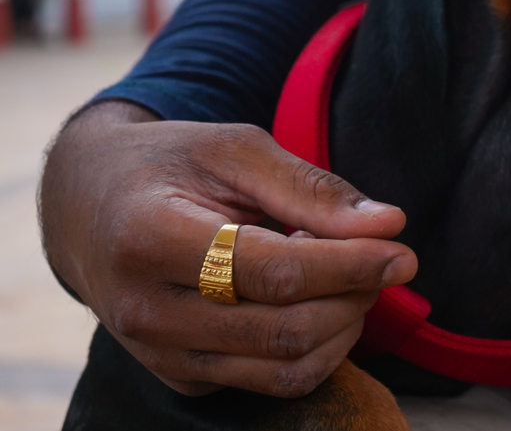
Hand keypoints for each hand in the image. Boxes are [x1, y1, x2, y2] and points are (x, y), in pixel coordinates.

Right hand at [40, 100, 416, 397]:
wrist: (90, 207)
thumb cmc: (171, 165)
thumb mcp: (235, 149)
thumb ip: (311, 188)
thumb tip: (388, 225)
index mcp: (150, 239)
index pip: (273, 273)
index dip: (350, 265)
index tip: (402, 249)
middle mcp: (146, 311)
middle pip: (285, 329)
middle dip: (355, 295)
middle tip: (383, 255)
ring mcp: (160, 354)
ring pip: (285, 368)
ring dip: (344, 326)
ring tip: (348, 273)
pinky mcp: (182, 377)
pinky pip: (272, 381)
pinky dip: (319, 346)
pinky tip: (318, 297)